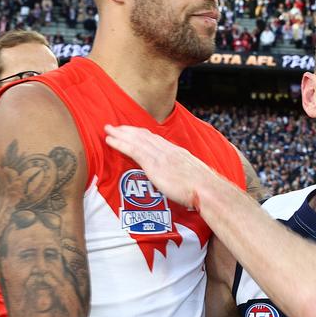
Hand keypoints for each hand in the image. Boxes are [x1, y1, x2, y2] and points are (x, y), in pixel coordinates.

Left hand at [105, 125, 221, 209]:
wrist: (207, 190)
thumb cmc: (205, 190)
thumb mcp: (196, 179)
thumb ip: (187, 177)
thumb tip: (186, 183)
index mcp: (178, 153)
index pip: (157, 140)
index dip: (143, 135)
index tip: (134, 132)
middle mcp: (168, 150)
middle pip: (144, 136)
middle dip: (129, 130)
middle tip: (115, 127)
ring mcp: (160, 156)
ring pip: (136, 140)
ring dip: (120, 134)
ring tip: (108, 130)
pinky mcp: (153, 164)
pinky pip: (133, 150)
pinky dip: (120, 143)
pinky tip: (110, 140)